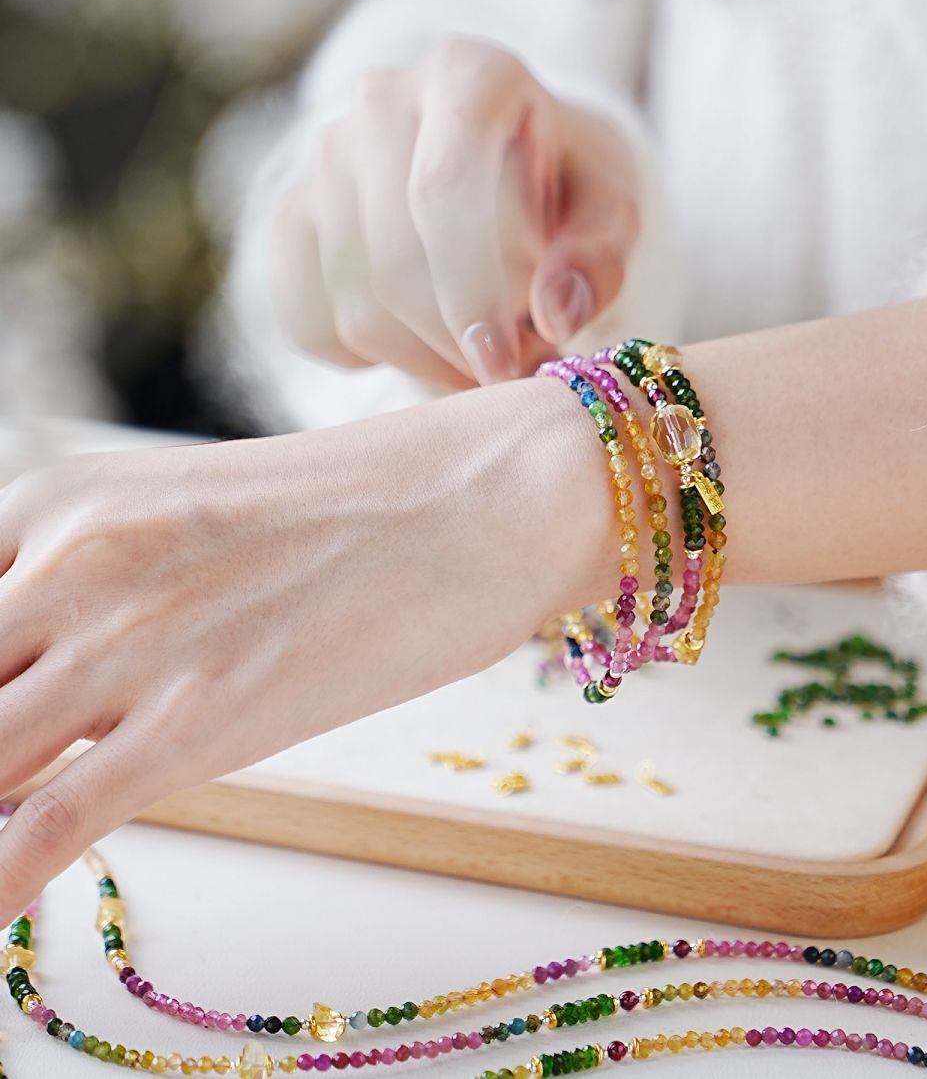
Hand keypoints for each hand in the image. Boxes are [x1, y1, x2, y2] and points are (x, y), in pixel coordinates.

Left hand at [0, 377, 604, 922]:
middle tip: (0, 771)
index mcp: (58, 499)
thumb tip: (41, 690)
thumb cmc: (357, 506)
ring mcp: (130, 639)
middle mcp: (70, 559)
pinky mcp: (200, 717)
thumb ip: (96, 592)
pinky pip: (44, 827)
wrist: (485, 492)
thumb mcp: (190, 519)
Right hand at [270, 39, 642, 386]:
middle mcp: (382, 100)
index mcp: (468, 74)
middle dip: (456, 341)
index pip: (443, 188)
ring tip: (483, 355)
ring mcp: (324, 157)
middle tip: (512, 371)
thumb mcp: (611, 210)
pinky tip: (421, 343)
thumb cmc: (568, 188)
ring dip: (425, 359)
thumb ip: (597, 256)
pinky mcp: (290, 216)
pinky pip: (308, 321)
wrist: (512, 173)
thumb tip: (556, 313)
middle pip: (395, 259)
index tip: (504, 362)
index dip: (471, 289)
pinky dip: (367, 361)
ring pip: (356, 303)